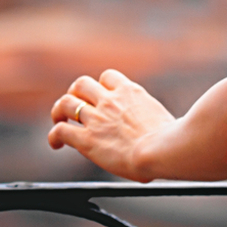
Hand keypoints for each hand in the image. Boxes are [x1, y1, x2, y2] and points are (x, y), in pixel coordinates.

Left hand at [47, 69, 175, 181]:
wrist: (162, 150)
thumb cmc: (172, 141)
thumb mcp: (166, 118)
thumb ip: (155, 120)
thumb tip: (166, 132)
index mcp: (131, 92)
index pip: (108, 76)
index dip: (100, 86)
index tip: (101, 98)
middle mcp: (110, 100)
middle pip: (81, 84)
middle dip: (75, 93)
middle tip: (74, 107)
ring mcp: (97, 119)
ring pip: (65, 103)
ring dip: (59, 111)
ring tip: (59, 120)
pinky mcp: (87, 139)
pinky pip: (60, 130)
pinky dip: (54, 136)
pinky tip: (56, 144)